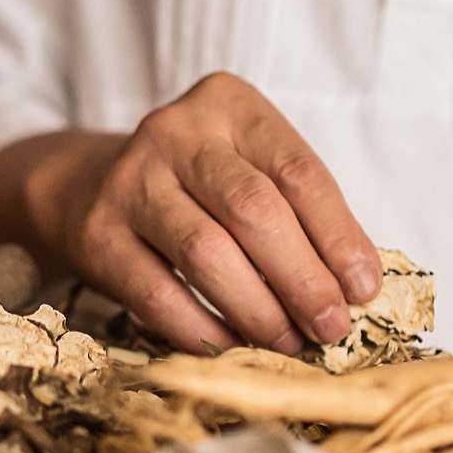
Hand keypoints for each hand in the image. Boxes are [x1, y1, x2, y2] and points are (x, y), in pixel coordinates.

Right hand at [0, 73, 379, 352]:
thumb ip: (299, 216)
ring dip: (259, 310)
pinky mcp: (98, 233)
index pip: (297, 172)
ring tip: (289, 343)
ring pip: (207, 254)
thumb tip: (353, 290)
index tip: (364, 289)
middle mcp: (176, 133)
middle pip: (253, 210)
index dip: (338, 236)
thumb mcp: (249, 170)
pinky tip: (235, 349)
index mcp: (229, 104)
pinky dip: (205, 331)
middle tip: (332, 327)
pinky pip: (160, 294)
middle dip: (303, 279)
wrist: (88, 186)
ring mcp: (130, 181)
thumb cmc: (196, 186)